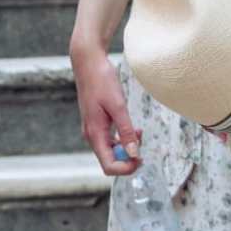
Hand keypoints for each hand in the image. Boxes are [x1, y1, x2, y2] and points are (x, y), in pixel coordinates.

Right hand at [70, 43, 139, 175]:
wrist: (88, 62)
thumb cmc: (101, 80)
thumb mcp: (118, 106)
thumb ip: (126, 131)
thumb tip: (133, 154)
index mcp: (94, 134)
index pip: (109, 166)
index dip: (126, 168)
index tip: (140, 157)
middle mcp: (92, 135)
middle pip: (110, 160)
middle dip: (128, 157)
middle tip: (142, 142)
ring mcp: (93, 128)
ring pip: (112, 150)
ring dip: (127, 146)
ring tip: (139, 132)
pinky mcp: (97, 121)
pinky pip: (110, 138)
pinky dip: (123, 137)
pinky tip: (132, 127)